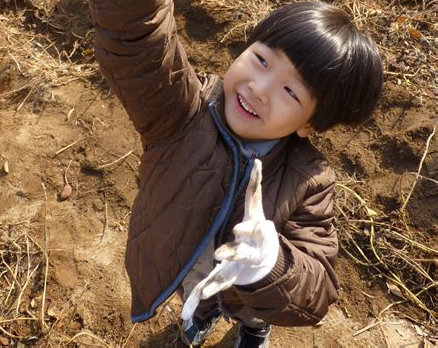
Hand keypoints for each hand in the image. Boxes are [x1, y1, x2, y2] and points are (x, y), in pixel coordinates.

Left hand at [181, 160, 278, 319]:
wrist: (265, 259)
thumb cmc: (257, 229)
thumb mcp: (256, 208)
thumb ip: (254, 185)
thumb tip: (256, 159)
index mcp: (254, 234)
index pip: (252, 229)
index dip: (247, 229)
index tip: (238, 228)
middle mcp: (247, 252)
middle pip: (240, 254)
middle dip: (231, 253)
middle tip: (221, 253)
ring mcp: (238, 268)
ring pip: (227, 274)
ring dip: (217, 279)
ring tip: (205, 288)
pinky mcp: (228, 278)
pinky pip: (216, 285)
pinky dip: (206, 293)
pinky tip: (194, 301)